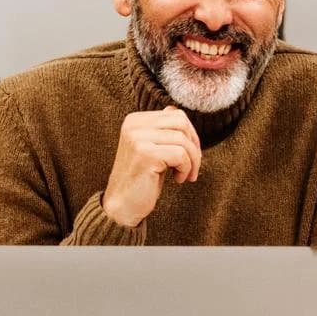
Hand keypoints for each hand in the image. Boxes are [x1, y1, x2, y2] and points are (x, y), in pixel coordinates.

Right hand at [101, 107, 201, 228]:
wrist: (122, 206)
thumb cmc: (142, 179)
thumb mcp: (152, 148)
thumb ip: (161, 129)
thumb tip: (175, 109)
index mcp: (134, 120)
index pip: (176, 114)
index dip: (190, 135)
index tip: (189, 156)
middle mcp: (133, 125)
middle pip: (182, 123)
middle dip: (194, 146)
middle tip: (192, 166)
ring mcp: (137, 138)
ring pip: (183, 139)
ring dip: (192, 160)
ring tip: (185, 175)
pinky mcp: (145, 154)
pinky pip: (180, 155)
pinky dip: (186, 169)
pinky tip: (178, 179)